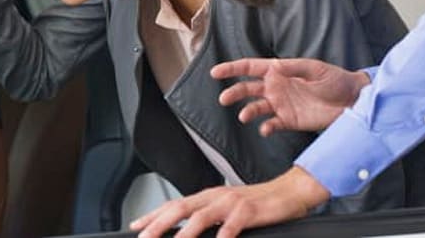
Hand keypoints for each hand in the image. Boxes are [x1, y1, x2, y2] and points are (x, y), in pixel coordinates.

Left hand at [129, 167, 329, 237]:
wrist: (289, 192)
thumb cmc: (258, 203)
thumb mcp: (227, 209)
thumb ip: (208, 218)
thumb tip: (187, 231)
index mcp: (208, 196)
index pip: (174, 205)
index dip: (153, 215)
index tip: (135, 225)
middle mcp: (215, 197)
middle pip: (180, 209)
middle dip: (158, 223)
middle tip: (143, 236)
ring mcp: (231, 203)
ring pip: (201, 217)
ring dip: (183, 232)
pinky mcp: (248, 211)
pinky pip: (231, 226)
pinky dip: (222, 236)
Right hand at [211, 58, 369, 135]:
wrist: (352, 102)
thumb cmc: (336, 80)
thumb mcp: (315, 69)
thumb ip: (293, 68)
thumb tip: (273, 67)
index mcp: (279, 71)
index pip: (251, 68)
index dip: (232, 69)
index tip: (215, 72)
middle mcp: (276, 88)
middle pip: (248, 89)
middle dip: (234, 92)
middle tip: (224, 98)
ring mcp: (281, 105)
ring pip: (256, 108)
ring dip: (247, 111)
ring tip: (244, 116)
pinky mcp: (289, 121)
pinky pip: (272, 124)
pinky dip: (265, 127)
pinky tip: (265, 129)